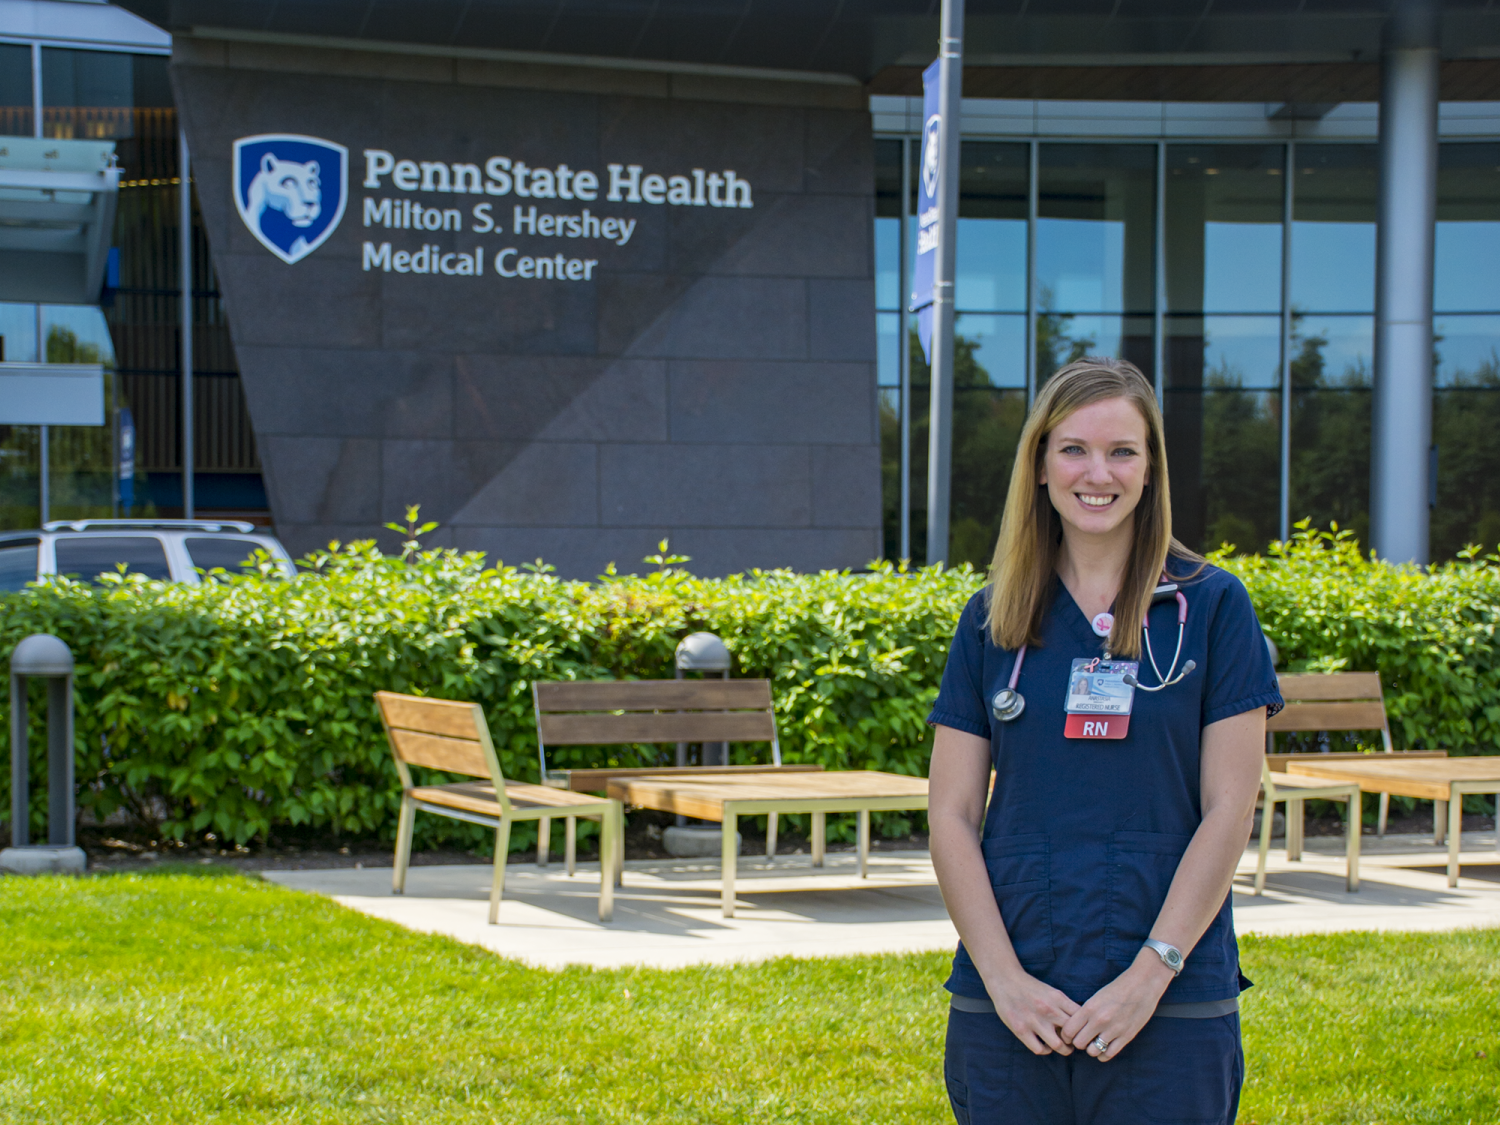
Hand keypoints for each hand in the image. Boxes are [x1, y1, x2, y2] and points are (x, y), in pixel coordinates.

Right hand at [982, 968, 1081, 1055]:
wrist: (1005, 980)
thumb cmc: (1030, 987)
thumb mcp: (1052, 992)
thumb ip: (1065, 1006)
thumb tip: (1080, 1023)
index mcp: (1058, 999)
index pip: (1081, 1018)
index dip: (1084, 1028)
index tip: (1083, 1031)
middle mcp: (1048, 1010)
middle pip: (1072, 1034)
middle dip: (1076, 1041)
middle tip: (1074, 1041)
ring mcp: (1034, 1021)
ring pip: (1058, 1046)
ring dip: (1063, 1049)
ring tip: (1062, 1046)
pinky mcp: (1021, 1030)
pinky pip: (1040, 1049)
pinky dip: (1045, 1050)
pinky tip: (1045, 1045)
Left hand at [1059, 951, 1173, 1061]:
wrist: (1142, 984)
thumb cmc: (1118, 988)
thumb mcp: (1096, 997)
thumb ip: (1086, 1012)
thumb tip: (1075, 1027)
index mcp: (1089, 1008)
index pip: (1068, 1030)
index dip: (1066, 1035)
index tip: (1069, 1035)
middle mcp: (1099, 1020)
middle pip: (1079, 1043)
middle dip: (1079, 1042)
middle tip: (1083, 1039)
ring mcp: (1114, 1029)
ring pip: (1092, 1051)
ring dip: (1092, 1049)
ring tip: (1094, 1043)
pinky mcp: (1127, 1036)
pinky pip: (1109, 1054)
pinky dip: (1104, 1054)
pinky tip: (1104, 1047)